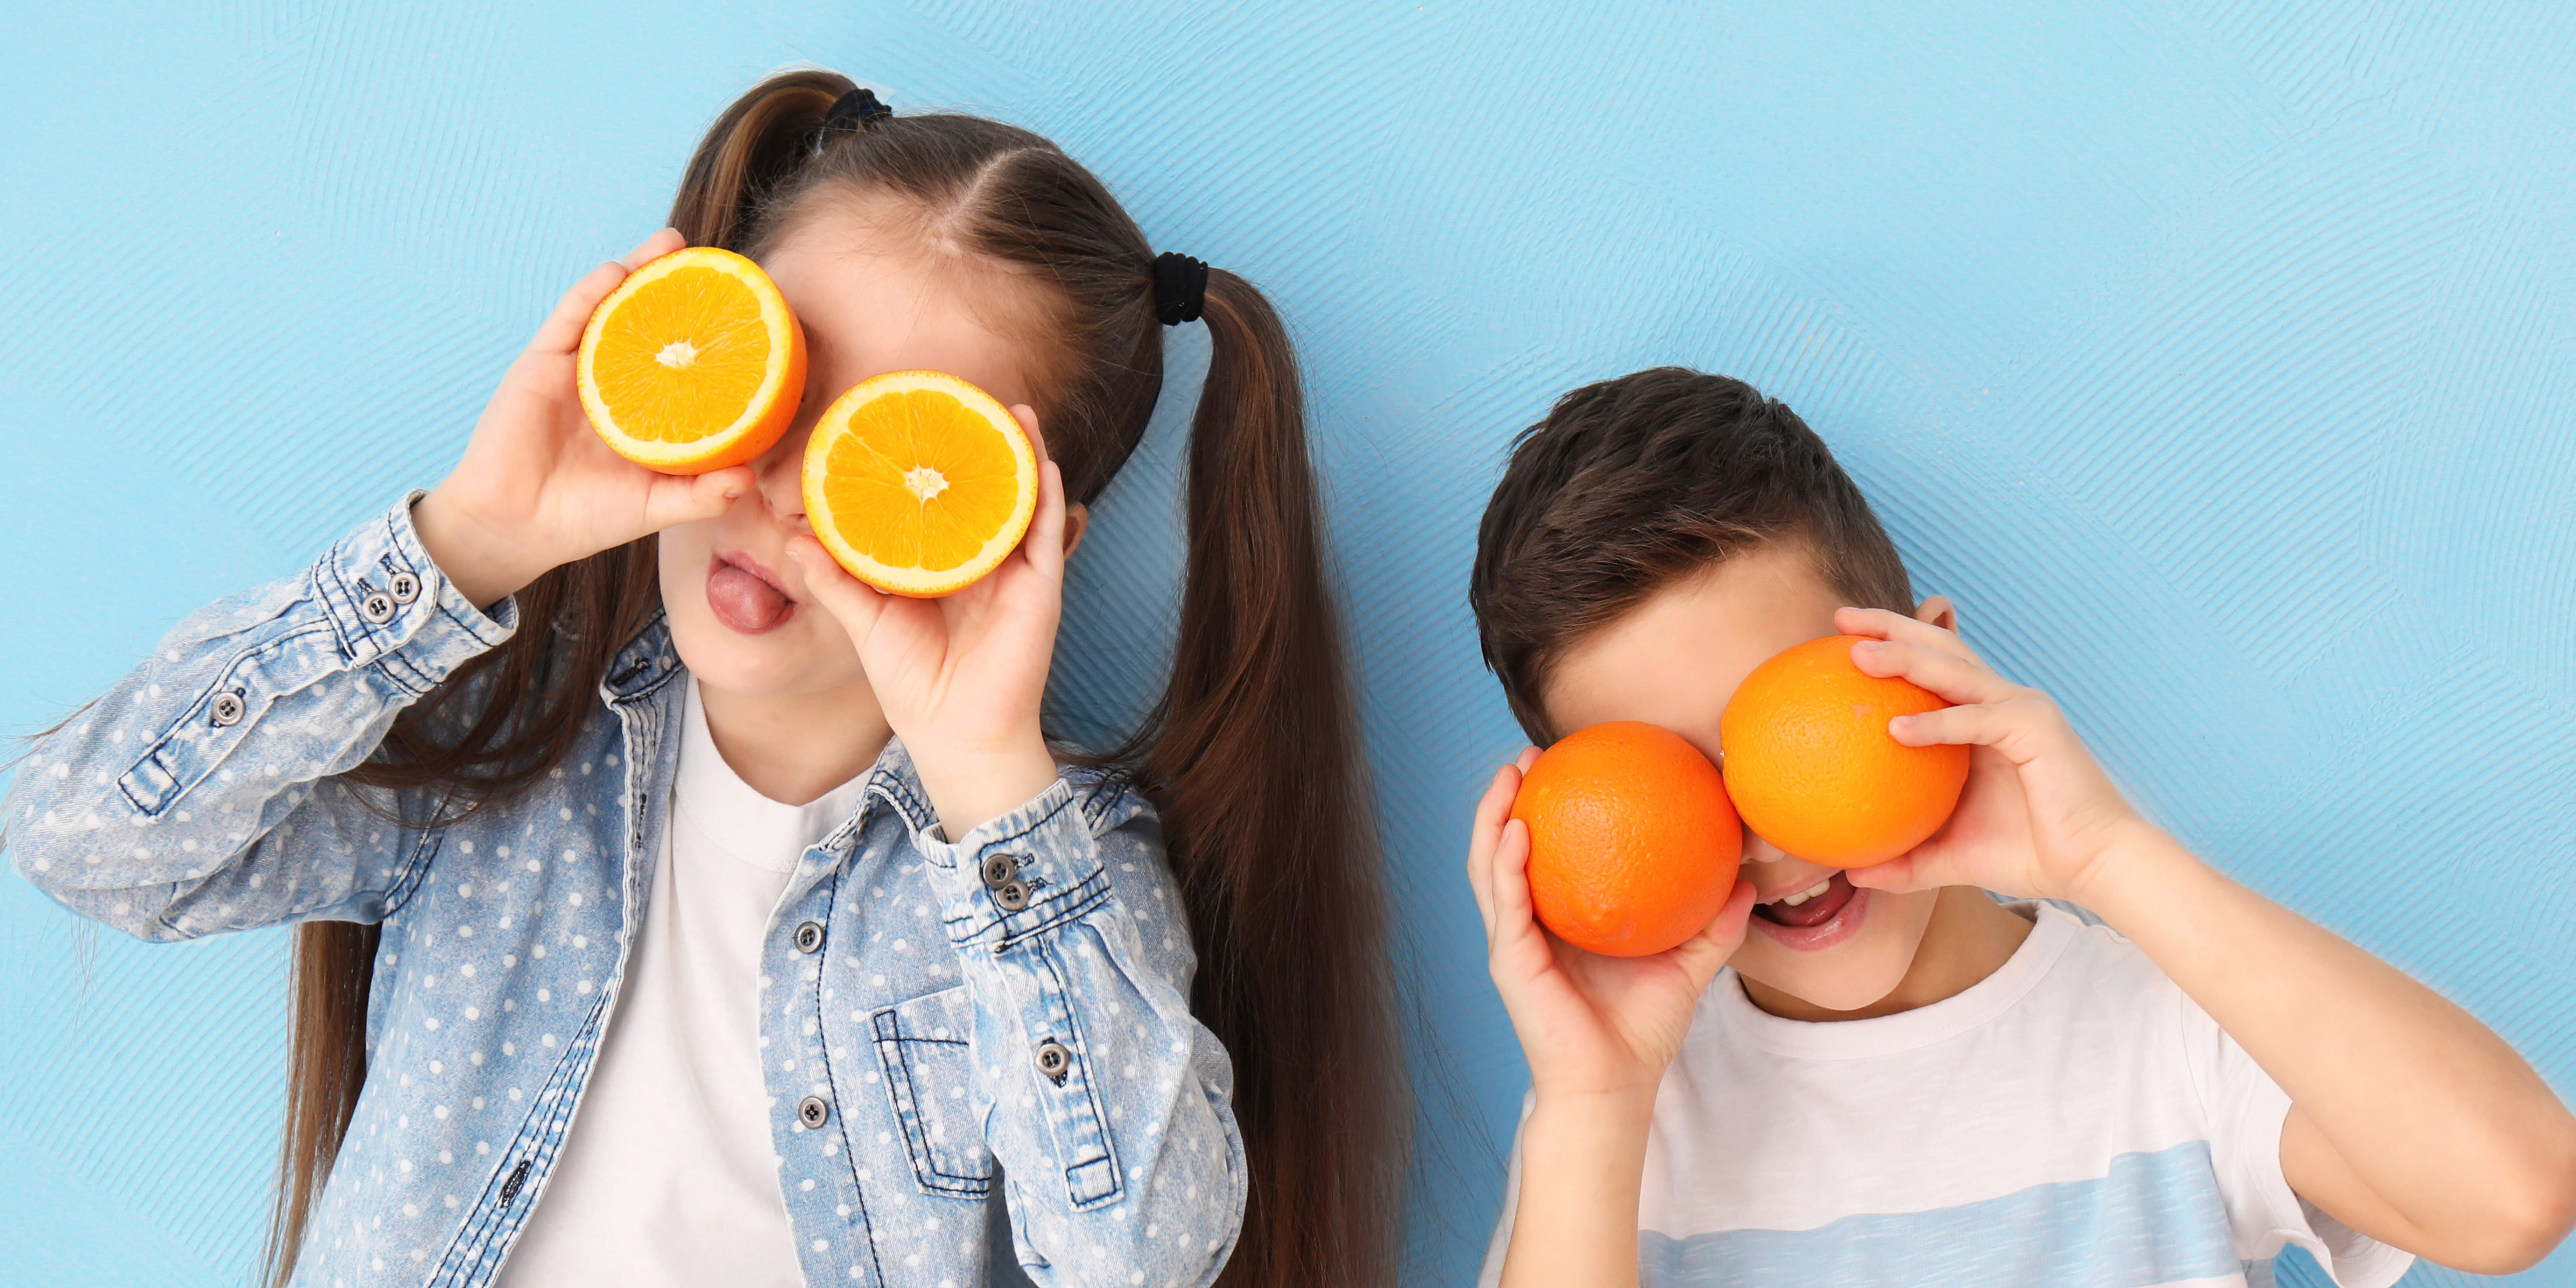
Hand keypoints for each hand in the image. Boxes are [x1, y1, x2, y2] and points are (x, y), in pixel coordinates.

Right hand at [412, 228, 753, 606]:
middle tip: (713, 257)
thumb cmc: (585, 519)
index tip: (749, 310)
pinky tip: (615, 271)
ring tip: (671, 241)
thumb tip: (749, 480)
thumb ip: (700, 495)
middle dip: (680, 288)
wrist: (514, 527)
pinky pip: (569, 320)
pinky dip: (592, 293)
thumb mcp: (653, 508)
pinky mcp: (541, 364)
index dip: (710, 336)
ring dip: (638, 271)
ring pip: (613, 310)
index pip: (684, 363)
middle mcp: (617, 382)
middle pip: (653, 324)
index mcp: (647, 410)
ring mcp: (579, 369)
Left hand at [785, 406, 1065, 837]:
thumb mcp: (865, 622)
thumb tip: (796, 538)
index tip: (917, 422)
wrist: (953, 733)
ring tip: (1014, 410)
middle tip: (969, 399)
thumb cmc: (912, 684)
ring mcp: (1014, 572)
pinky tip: (1040, 460)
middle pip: (985, 492)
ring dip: (1022, 454)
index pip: (940, 504)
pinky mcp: (1039, 588)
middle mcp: (982, 561)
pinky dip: (1045, 495)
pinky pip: (1045, 533)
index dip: (933, 465)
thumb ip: (836, 580)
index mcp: (943, 566)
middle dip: (982, 446)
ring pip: (1021, 501)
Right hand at [1467, 750, 1758, 1103]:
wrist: (1614, 1087)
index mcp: (1561, 921)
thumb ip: (1713, 926)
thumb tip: (1747, 882)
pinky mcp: (1510, 960)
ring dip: (1493, 816)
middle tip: (1529, 754)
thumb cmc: (1642, 1031)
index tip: (1570, 764)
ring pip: (1490, 865)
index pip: (1547, 855)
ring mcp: (1515, 941)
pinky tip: (1517, 829)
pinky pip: (1505, 902)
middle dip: (1509, 798)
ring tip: (1509, 774)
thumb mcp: (1687, 967)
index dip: (1549, 809)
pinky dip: (1506, 862)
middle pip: (1506, 848)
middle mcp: (1530, 924)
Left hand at [1836, 606, 2149, 904]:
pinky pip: (1977, 719)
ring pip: (1954, 669)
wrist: (2093, 868)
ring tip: (1858, 654)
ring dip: (1905, 656)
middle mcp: (2001, 702)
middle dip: (1890, 627)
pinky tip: (1896, 728)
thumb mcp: (1950, 856)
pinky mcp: (2036, 729)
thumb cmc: (2030, 855)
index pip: (1931, 667)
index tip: (1839, 636)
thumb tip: (1851, 873)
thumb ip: (1904, 860)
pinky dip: (1937, 722)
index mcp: (1981, 718)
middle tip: (1841, 618)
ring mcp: (2021, 709)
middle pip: (1940, 648)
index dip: (1891, 643)